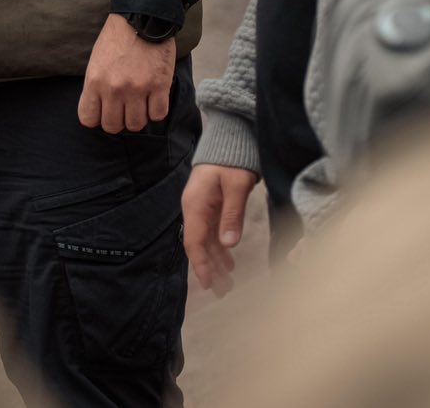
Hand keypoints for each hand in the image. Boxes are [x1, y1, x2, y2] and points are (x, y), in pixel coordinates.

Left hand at [77, 14, 175, 132]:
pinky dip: (157, 110)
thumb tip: (99, 109)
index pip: (89, 119)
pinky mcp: (159, 86)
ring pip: (136, 125)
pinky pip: (158, 115)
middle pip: (113, 126)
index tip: (105, 111)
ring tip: (141, 103)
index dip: (97, 118)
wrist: (143, 17)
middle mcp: (114, 89)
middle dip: (119, 120)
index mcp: (95, 81)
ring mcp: (138, 89)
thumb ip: (95, 86)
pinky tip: (154, 99)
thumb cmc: (118, 38)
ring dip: (139, 116)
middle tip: (125, 108)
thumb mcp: (96, 61)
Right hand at [182, 163, 256, 295]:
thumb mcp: (236, 185)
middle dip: (210, 269)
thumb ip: (233, 214)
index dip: (200, 265)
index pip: (194, 241)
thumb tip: (229, 245)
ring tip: (228, 283)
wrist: (230, 138)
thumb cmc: (232, 159)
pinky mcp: (211, 206)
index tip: (209, 285)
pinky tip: (230, 262)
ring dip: (216, 262)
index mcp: (195, 204)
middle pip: (199, 245)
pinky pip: (213, 232)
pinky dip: (220, 248)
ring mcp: (202, 207)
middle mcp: (195, 208)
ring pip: (207, 241)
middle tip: (223, 292)